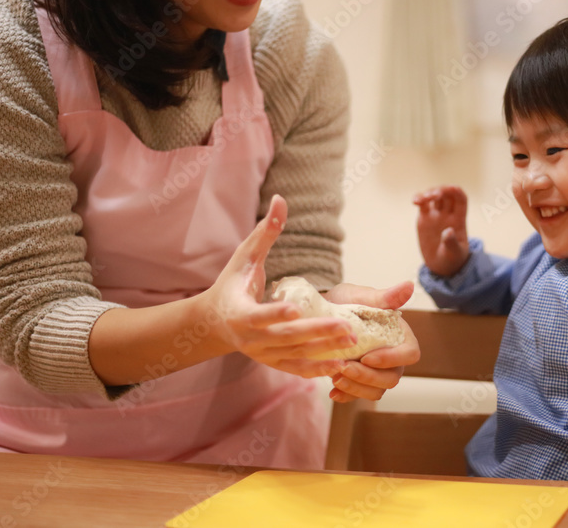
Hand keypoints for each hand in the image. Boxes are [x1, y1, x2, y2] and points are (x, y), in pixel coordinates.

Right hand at [203, 195, 356, 377]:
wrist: (214, 322)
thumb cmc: (232, 283)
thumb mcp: (245, 257)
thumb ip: (266, 232)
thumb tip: (281, 199)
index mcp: (239, 313)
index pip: (258, 315)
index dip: (275, 312)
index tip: (295, 308)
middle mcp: (250, 339)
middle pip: (285, 337)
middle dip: (316, 332)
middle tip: (346, 327)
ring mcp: (261, 354)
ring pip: (294, 355)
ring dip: (323, 350)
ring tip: (353, 342)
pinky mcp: (272, 362)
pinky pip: (296, 368)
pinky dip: (317, 369)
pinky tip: (340, 365)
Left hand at [323, 281, 420, 402]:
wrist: (323, 315)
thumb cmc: (347, 302)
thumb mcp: (362, 296)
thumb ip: (385, 296)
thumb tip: (409, 285)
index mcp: (399, 336)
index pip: (410, 353)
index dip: (392, 359)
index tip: (367, 357)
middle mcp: (393, 357)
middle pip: (392, 377)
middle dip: (368, 376)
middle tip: (343, 368)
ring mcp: (378, 372)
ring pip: (377, 391)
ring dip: (357, 388)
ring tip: (335, 378)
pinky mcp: (361, 382)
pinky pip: (360, 395)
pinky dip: (347, 396)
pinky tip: (333, 392)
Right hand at [413, 185, 470, 275]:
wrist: (441, 265)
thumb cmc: (452, 259)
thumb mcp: (454, 253)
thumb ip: (451, 242)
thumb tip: (448, 231)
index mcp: (459, 219)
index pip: (460, 199)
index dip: (456, 192)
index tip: (451, 189)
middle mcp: (448, 214)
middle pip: (447, 194)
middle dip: (441, 190)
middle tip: (433, 195)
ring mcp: (436, 215)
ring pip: (434, 196)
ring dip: (429, 193)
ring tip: (422, 199)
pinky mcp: (424, 218)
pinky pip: (422, 204)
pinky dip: (419, 199)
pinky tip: (415, 201)